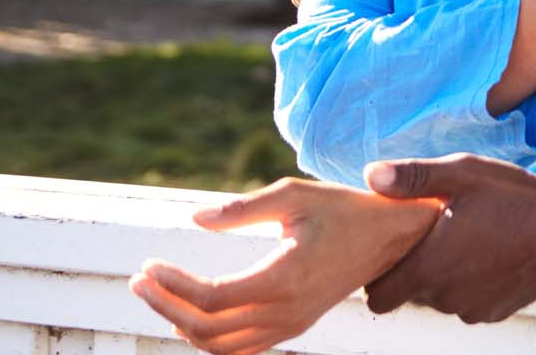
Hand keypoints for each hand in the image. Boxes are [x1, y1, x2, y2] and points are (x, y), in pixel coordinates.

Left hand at [128, 177, 441, 354]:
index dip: (171, 285)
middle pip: (207, 329)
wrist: (393, 237)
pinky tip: (192, 313)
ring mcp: (292, 325)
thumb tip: (194, 219)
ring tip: (159, 295)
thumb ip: (242, 210)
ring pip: (220, 347)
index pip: (211, 298)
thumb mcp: (295, 195)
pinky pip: (240, 348)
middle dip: (165, 306)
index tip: (148, 265)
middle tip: (141, 280)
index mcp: (285, 278)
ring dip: (182, 325)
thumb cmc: (344, 210)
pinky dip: (209, 337)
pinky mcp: (295, 327)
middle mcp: (287, 311)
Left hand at [362, 155, 535, 322]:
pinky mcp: (496, 312)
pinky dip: (471, 285)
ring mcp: (473, 308)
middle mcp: (447, 297)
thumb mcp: (461, 173)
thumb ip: (411, 178)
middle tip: (436, 236)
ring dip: (445, 278)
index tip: (395, 250)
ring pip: (441, 299)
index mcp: (429, 267)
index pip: (377, 297)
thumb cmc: (516, 197)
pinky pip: (469, 303)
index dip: (379, 275)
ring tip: (467, 241)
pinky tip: (490, 255)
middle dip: (415, 271)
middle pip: (409, 296)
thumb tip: (370, 175)